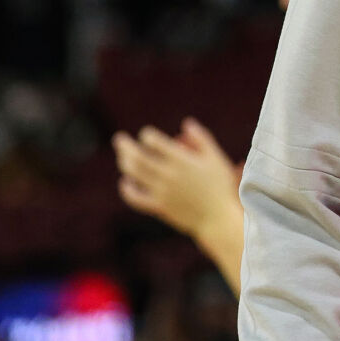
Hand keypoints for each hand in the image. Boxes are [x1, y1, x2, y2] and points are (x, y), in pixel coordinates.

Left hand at [113, 119, 241, 242]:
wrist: (219, 218)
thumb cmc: (221, 186)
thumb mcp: (215, 158)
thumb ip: (201, 138)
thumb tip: (186, 123)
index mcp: (182, 160)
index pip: (154, 141)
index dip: (147, 135)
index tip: (146, 135)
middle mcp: (169, 175)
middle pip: (138, 157)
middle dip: (125, 145)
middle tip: (118, 138)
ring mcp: (162, 192)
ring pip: (135, 174)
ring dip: (124, 162)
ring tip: (122, 156)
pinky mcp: (159, 207)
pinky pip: (136, 198)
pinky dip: (127, 190)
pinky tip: (125, 182)